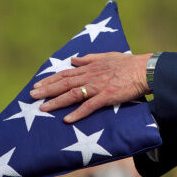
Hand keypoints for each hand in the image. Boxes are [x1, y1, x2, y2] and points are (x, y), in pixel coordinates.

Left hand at [30, 52, 151, 122]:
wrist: (145, 70)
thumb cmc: (128, 63)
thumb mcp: (106, 56)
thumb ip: (89, 58)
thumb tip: (74, 59)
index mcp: (89, 68)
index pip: (65, 74)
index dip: (50, 79)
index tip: (37, 84)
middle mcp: (90, 76)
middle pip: (64, 83)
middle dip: (46, 90)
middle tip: (31, 96)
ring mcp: (98, 86)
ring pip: (72, 94)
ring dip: (57, 101)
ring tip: (43, 108)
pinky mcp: (107, 96)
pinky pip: (90, 106)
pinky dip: (78, 112)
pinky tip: (67, 119)